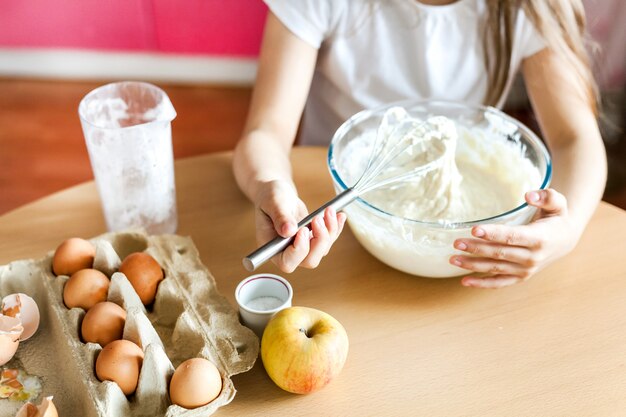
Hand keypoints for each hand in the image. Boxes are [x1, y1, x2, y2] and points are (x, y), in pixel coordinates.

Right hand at [255, 180, 346, 272]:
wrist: (277, 193)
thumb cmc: (269, 198)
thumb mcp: (273, 203)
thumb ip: (280, 217)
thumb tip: (289, 231)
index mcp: (273, 248)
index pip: (287, 262)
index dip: (299, 250)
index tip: (304, 229)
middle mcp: (287, 252)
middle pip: (310, 260)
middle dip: (320, 240)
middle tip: (318, 218)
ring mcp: (302, 247)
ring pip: (322, 250)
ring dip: (330, 231)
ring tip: (329, 210)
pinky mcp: (312, 240)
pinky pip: (328, 240)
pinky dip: (335, 228)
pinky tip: (339, 216)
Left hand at [449, 189, 575, 288]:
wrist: (564, 240)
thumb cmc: (556, 218)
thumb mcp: (557, 203)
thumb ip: (547, 196)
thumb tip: (529, 195)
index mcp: (539, 239)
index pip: (512, 237)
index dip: (493, 234)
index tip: (474, 230)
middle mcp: (532, 258)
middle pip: (499, 253)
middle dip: (476, 249)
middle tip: (456, 243)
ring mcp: (525, 270)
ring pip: (495, 268)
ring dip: (473, 265)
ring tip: (453, 259)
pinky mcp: (520, 277)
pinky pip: (499, 283)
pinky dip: (482, 284)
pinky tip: (465, 281)